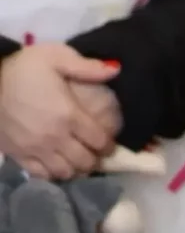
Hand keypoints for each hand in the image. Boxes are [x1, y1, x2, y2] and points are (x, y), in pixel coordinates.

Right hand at [0, 45, 120, 179]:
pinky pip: (43, 175)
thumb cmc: (22, 68)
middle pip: (86, 162)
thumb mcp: (54, 57)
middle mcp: (56, 138)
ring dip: (75, 169)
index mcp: (69, 116)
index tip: (107, 142)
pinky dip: (53, 173)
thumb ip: (86, 67)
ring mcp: (37, 150)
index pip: (100, 141)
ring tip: (75, 160)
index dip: (108, 144)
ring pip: (66, 172)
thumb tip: (116, 70)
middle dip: (94, 159)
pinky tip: (55, 164)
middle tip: (92, 152)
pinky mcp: (19, 156)